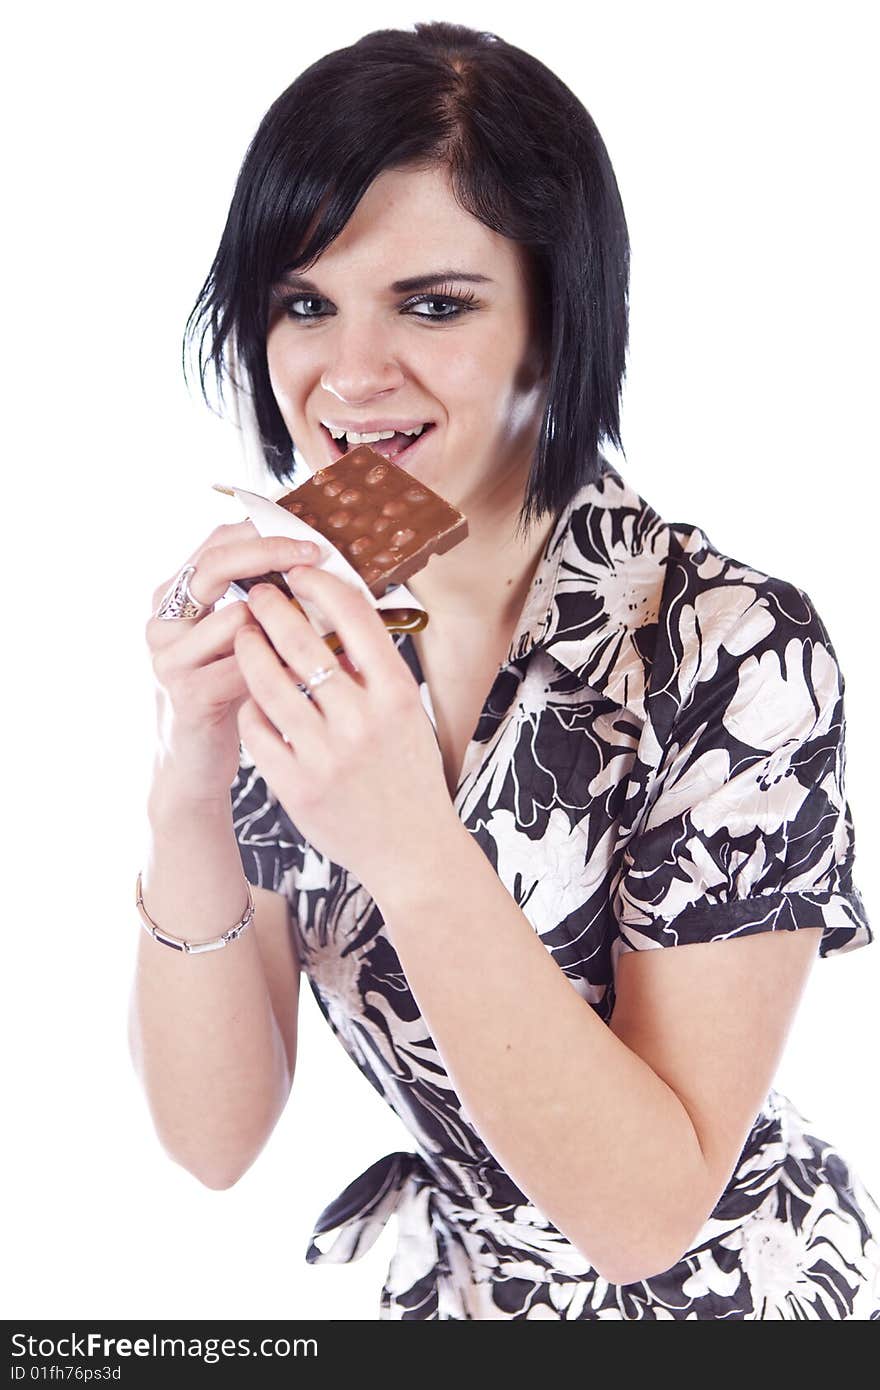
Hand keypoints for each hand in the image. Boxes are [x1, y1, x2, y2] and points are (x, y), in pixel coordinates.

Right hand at [144, 521, 320, 799]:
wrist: (199, 760)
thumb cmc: (231, 689)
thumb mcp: (242, 636)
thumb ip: (260, 597)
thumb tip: (317, 557)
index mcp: (174, 595)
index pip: (216, 542)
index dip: (263, 533)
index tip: (310, 538)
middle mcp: (161, 620)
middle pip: (215, 566)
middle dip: (270, 555)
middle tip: (314, 556)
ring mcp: (169, 657)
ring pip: (235, 616)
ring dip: (283, 621)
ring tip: (317, 629)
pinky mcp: (186, 693)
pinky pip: (245, 666)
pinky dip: (281, 665)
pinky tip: (305, 670)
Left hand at [234, 565, 452, 893]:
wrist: (412, 851)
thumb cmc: (409, 775)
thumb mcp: (408, 716)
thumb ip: (374, 672)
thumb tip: (333, 622)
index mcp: (396, 695)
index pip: (354, 617)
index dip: (320, 585)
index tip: (299, 573)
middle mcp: (361, 721)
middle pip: (301, 643)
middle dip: (271, 608)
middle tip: (256, 592)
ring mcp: (325, 755)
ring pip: (268, 684)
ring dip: (249, 650)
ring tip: (243, 635)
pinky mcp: (296, 786)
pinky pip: (256, 729)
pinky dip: (250, 706)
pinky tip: (251, 696)